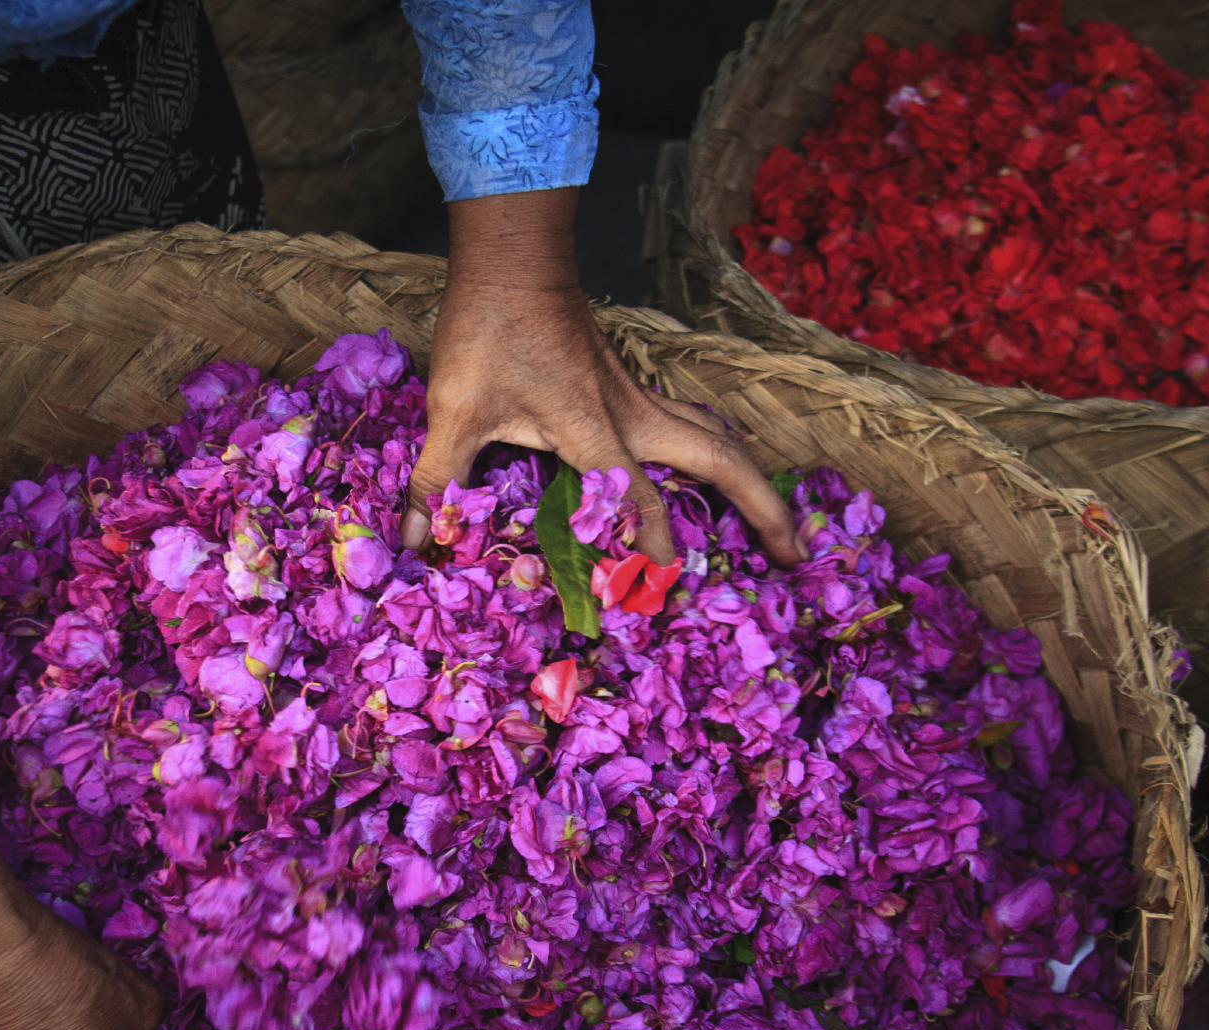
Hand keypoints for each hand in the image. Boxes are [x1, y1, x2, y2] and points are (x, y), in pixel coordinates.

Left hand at [400, 188, 804, 566]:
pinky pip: (693, 420)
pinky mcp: (629, 383)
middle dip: (763, 508)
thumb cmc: (485, 328)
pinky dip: (719, 449)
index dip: (652, 549)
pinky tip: (723, 464)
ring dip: (752, 477)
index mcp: (593, 429)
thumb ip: (437, 477)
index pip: (639, 501)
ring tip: (782, 524)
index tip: (662, 592)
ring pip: (716, 436)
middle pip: (720, 461)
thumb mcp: (452, 408)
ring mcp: (637, 395)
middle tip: (796, 555)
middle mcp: (630, 414)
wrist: (511, 258)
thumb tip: (413, 537)